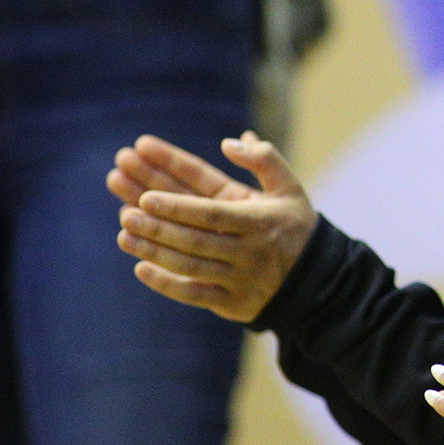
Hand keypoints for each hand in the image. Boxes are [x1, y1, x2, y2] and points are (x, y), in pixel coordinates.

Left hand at [108, 131, 317, 322]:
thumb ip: (265, 159)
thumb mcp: (290, 189)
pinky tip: (140, 268)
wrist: (319, 281)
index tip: (146, 196)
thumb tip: (231, 141)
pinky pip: (195, 295)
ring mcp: (239, 279)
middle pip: (195, 238)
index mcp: (259, 220)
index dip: (178, 205)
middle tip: (127, 214)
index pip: (212, 211)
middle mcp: (248, 250)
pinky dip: (166, 284)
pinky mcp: (233, 303)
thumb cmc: (296, 227)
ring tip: (124, 235)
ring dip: (155, 250)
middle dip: (158, 226)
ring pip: (190, 265)